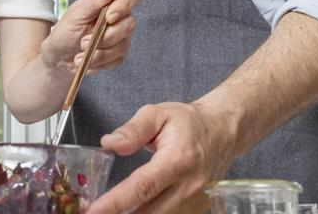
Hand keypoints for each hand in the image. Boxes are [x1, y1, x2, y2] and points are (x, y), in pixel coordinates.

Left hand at [43, 0, 141, 73]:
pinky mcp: (119, 55)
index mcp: (111, 1)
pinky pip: (117, 59)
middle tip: (83, 41)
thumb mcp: (77, 13)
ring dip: (99, 52)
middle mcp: (120, 17)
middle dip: (105, 37)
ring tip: (80, 53)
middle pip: (129, 24)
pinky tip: (86, 61)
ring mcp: (122, 37)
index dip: (126, 3)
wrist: (59, 56)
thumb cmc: (66, 30)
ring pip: (123, 44)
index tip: (109, 17)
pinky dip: (100, 62)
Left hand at [88, 101, 235, 213]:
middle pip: (150, 212)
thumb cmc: (189, 122)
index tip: (93, 210)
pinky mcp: (194, 206)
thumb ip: (133, 129)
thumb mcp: (158, 113)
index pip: (143, 186)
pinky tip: (128, 211)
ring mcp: (193, 199)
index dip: (116, 202)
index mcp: (177, 160)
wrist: (223, 131)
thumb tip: (109, 144)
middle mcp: (187, 185)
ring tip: (107, 212)